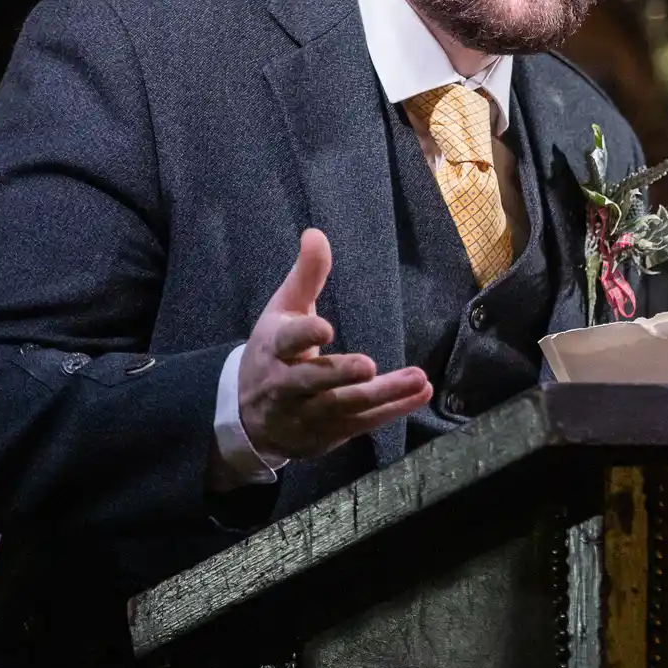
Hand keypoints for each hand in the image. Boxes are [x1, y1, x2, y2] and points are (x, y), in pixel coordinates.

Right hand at [238, 229, 432, 460]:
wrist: (247, 417)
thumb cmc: (272, 353)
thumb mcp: (282, 312)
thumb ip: (305, 276)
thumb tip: (316, 234)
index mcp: (273, 349)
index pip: (286, 342)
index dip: (304, 335)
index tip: (324, 328)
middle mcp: (286, 385)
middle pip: (313, 381)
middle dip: (339, 374)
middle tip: (367, 366)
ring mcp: (307, 414)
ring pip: (345, 406)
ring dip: (383, 394)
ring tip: (417, 378)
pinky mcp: (329, 433)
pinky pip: (363, 422)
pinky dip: (393, 410)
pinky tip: (421, 394)